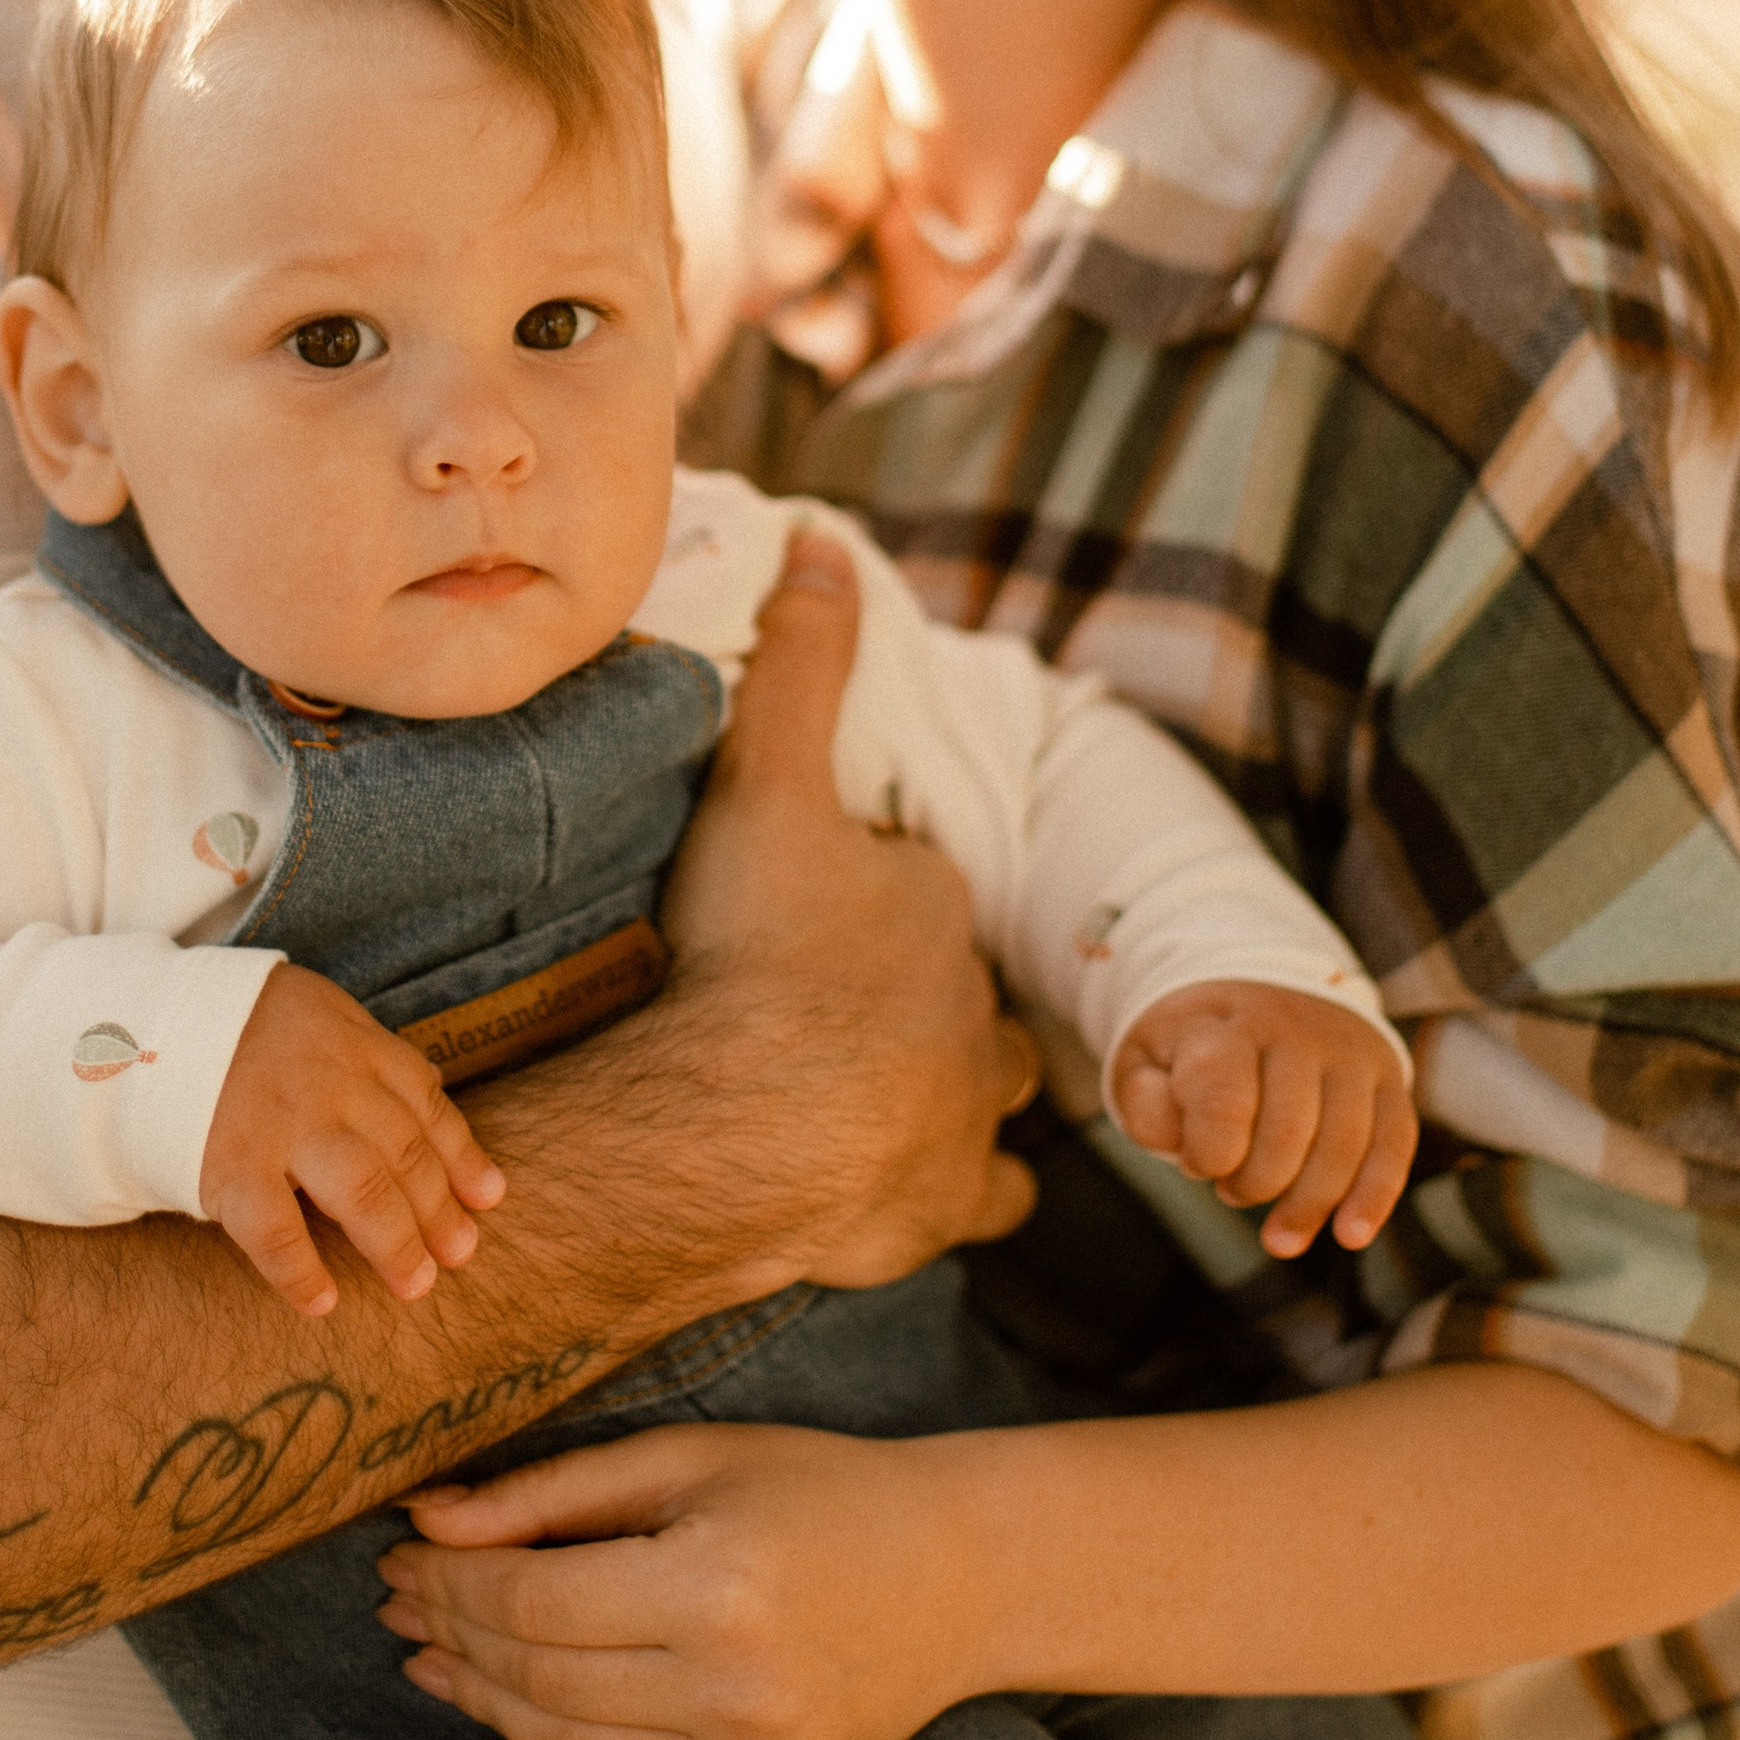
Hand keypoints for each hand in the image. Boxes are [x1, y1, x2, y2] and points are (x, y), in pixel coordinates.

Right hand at [198, 964, 505, 1315]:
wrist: (142, 1021)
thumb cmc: (243, 1027)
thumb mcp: (320, 1015)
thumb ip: (373, 1057)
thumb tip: (436, 1102)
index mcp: (355, 1046)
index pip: (425, 1107)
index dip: (462, 1156)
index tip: (489, 1199)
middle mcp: (329, 1084)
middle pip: (402, 1154)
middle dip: (438, 1210)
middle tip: (460, 1255)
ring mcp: (281, 1124)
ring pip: (361, 1189)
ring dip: (395, 1243)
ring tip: (416, 1285)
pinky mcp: (229, 1164)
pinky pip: (275, 1230)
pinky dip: (301, 1272)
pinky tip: (322, 1303)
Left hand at [381, 1418, 1014, 1739]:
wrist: (955, 1575)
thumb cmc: (815, 1490)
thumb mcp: (688, 1459)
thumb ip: (554, 1493)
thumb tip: (428, 1521)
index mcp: (714, 1585)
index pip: (533, 1601)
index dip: (450, 1580)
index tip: (402, 1553)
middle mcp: (732, 1691)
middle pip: (540, 1678)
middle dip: (453, 1635)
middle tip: (399, 1601)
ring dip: (483, 1705)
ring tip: (430, 1658)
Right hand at [657, 536, 1040, 1297]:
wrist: (745, 1125)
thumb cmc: (756, 950)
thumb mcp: (766, 781)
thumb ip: (800, 666)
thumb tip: (826, 536)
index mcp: (932, 905)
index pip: (916, 884)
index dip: (871, 887)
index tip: (808, 900)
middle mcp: (970, 1007)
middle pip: (959, 982)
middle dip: (917, 986)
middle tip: (832, 996)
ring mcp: (965, 1112)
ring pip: (993, 1083)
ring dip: (955, 1078)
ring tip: (883, 1081)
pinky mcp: (945, 1203)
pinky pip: (989, 1193)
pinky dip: (960, 1181)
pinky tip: (910, 1175)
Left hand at [1107, 978, 1414, 1257]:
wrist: (1257, 988)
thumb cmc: (1195, 1046)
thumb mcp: (1147, 1059)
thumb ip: (1146, 1101)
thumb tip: (1183, 1144)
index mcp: (1225, 1023)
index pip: (1222, 1097)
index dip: (1208, 1153)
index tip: (1196, 1164)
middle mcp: (1294, 1027)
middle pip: (1289, 1131)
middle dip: (1257, 1184)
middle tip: (1232, 1191)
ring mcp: (1346, 1050)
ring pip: (1344, 1143)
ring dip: (1309, 1205)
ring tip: (1278, 1238)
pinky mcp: (1386, 1075)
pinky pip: (1394, 1141)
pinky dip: (1374, 1196)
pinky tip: (1349, 1236)